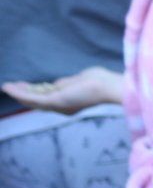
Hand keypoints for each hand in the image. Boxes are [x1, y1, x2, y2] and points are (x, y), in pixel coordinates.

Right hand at [3, 66, 123, 113]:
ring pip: (32, 100)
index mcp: (68, 102)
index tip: (22, 86)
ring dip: (17, 93)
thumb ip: (65, 84)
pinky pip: (32, 98)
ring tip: (6, 87)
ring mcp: (58, 105)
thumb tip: (55, 84)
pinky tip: (10, 89)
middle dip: (22, 93)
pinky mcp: (55, 101)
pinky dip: (20, 94)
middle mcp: (61, 106)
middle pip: (36, 100)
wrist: (107, 86)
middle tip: (9, 87)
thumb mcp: (77, 81)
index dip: (33, 92)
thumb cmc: (99, 81)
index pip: (46, 97)